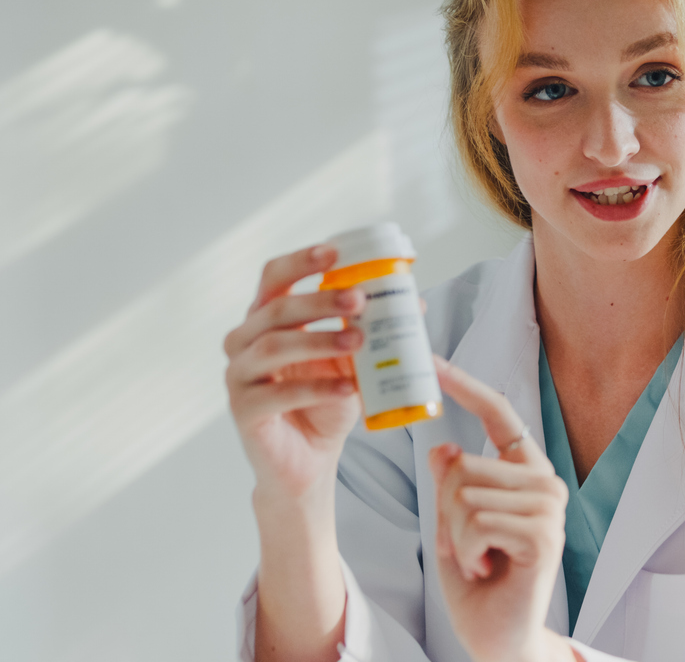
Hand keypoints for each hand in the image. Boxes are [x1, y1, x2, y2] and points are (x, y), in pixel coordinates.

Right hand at [224, 244, 365, 505]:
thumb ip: (371, 331)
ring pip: (274, 346)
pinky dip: (317, 388)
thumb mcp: (352, 361)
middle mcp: (244, 341)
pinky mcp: (243, 410)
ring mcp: (238, 376)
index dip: (300, 261)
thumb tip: (415, 301)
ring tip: (358, 341)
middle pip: (277, 309)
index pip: (273, 277)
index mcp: (265, 320)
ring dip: (320, 340)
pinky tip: (347, 389)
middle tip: (358, 299)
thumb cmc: (327, 403)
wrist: (309, 460)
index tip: (334, 253)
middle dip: (319, 300)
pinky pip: (278, 394)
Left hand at [430, 357, 577, 661]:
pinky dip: (468, 550)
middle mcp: (544, 482)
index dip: (466, 385)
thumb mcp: (452, 524)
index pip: (498, 415)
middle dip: (446, 512)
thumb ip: (451, 485)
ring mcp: (549, 507)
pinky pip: (476, 521)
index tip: (433, 359)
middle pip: (464, 465)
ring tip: (479, 559)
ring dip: (456, 536)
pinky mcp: (544, 534)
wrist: (499, 636)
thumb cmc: (478, 581)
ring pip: (465, 494)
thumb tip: (444, 448)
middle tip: (466, 546)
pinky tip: (488, 569)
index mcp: (524, 471)